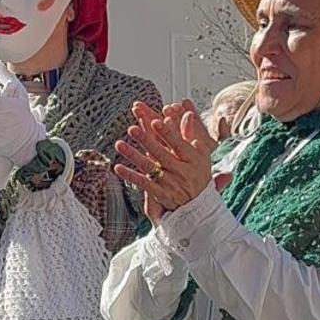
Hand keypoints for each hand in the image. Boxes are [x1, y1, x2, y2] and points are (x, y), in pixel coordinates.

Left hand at [113, 100, 213, 220]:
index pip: (179, 143)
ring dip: (133, 155)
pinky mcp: (161, 193)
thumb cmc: (198, 174)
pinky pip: (143, 184)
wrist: (200, 205)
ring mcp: (170, 183)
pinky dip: (130, 176)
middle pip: (161, 153)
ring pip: (149, 167)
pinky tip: (118, 168)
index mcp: (193, 159)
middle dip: (146, 140)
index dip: (167, 133)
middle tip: (132, 129)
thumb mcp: (201, 154)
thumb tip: (188, 114)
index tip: (155, 121)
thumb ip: (192, 135)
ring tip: (119, 144)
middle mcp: (181, 171)